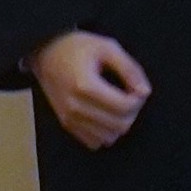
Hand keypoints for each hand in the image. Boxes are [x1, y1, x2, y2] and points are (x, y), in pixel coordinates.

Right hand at [28, 31, 149, 149]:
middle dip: (133, 112)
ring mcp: (69, 118)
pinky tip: (105, 113)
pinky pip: (94, 142)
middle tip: (130, 95)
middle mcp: (75, 106)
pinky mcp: (66, 125)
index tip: (137, 87)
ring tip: (118, 103)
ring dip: (120, 123)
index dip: (139, 99)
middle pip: (119, 125)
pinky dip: (105, 132)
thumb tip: (144, 92)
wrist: (46, 53)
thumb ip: (130, 69)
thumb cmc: (78, 47)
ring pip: (109, 138)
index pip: (124, 107)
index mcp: (85, 85)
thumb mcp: (107, 47)